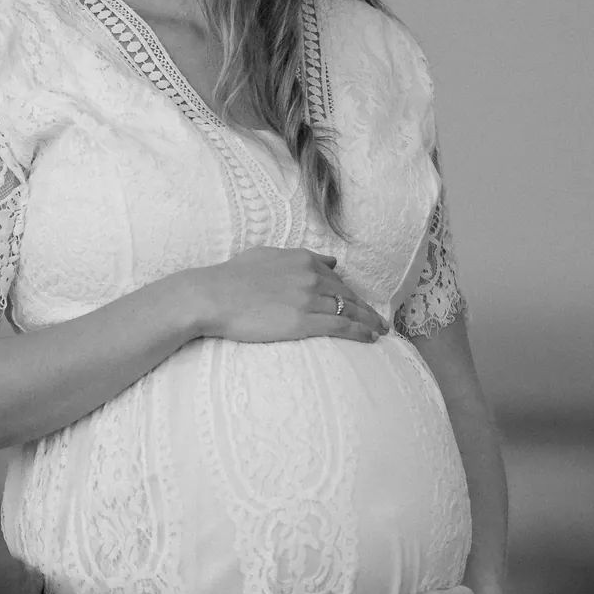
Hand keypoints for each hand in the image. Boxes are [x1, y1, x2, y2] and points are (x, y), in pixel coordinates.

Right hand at [188, 249, 387, 345]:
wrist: (213, 296)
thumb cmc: (231, 277)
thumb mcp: (268, 256)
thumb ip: (299, 257)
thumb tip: (329, 261)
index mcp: (302, 259)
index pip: (335, 277)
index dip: (349, 293)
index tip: (358, 303)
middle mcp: (311, 276)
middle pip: (347, 294)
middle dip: (366, 308)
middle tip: (380, 320)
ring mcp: (308, 299)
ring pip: (348, 310)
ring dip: (368, 321)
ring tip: (380, 331)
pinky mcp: (302, 321)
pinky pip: (339, 326)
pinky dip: (359, 331)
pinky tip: (369, 337)